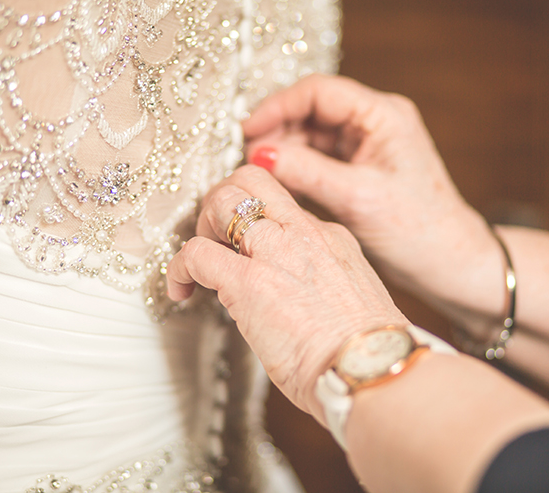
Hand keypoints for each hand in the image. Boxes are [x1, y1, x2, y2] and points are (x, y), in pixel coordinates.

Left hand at [166, 165, 409, 420]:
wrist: (370, 369)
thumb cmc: (366, 352)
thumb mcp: (349, 298)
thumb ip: (318, 283)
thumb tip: (289, 295)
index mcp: (330, 237)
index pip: (281, 204)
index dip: (253, 217)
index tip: (242, 242)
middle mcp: (303, 232)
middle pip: (250, 179)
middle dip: (223, 200)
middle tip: (215, 238)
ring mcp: (276, 251)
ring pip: (222, 199)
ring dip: (201, 226)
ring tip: (199, 263)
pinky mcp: (247, 280)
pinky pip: (195, 253)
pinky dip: (178, 269)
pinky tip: (180, 291)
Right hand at [242, 74, 499, 314]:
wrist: (446, 262)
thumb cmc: (417, 229)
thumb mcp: (356, 197)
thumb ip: (305, 171)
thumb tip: (259, 155)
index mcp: (383, 115)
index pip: (318, 92)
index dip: (277, 107)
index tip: (247, 130)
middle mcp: (375, 123)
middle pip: (311, 111)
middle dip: (277, 131)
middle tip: (249, 159)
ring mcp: (367, 145)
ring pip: (312, 135)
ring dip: (284, 151)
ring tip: (260, 176)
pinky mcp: (360, 168)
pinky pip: (319, 158)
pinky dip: (297, 168)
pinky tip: (279, 185)